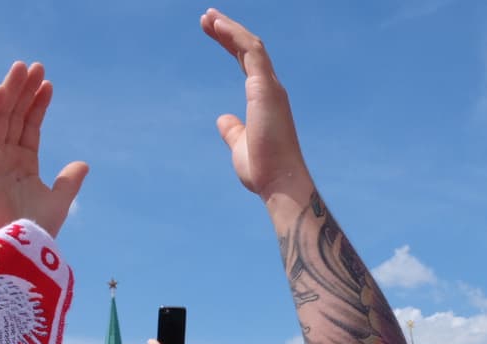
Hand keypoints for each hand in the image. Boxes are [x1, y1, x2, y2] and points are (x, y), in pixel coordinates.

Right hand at [0, 61, 88, 237]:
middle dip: (24, 91)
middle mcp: (4, 159)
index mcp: (23, 166)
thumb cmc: (34, 230)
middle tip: (36, 66)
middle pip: (14, 117)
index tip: (48, 85)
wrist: (15, 247)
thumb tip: (83, 163)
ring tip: (22, 68)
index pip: (29, 127)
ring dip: (9, 92)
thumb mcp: (58, 201)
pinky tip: (3, 90)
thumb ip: (69, 182)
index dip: (38, 106)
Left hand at [201, 9, 311, 201]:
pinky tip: (218, 25)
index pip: (247, 63)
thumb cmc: (264, 171)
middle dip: (228, 31)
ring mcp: (271, 88)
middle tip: (207, 17)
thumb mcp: (240, 145)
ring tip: (208, 16)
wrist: (280, 184)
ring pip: (251, 45)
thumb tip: (223, 118)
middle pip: (248, 49)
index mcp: (265, 100)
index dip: (230, 44)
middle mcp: (271, 90)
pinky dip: (235, 35)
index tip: (213, 31)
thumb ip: (233, 130)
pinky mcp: (266, 89)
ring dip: (229, 28)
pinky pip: (251, 51)